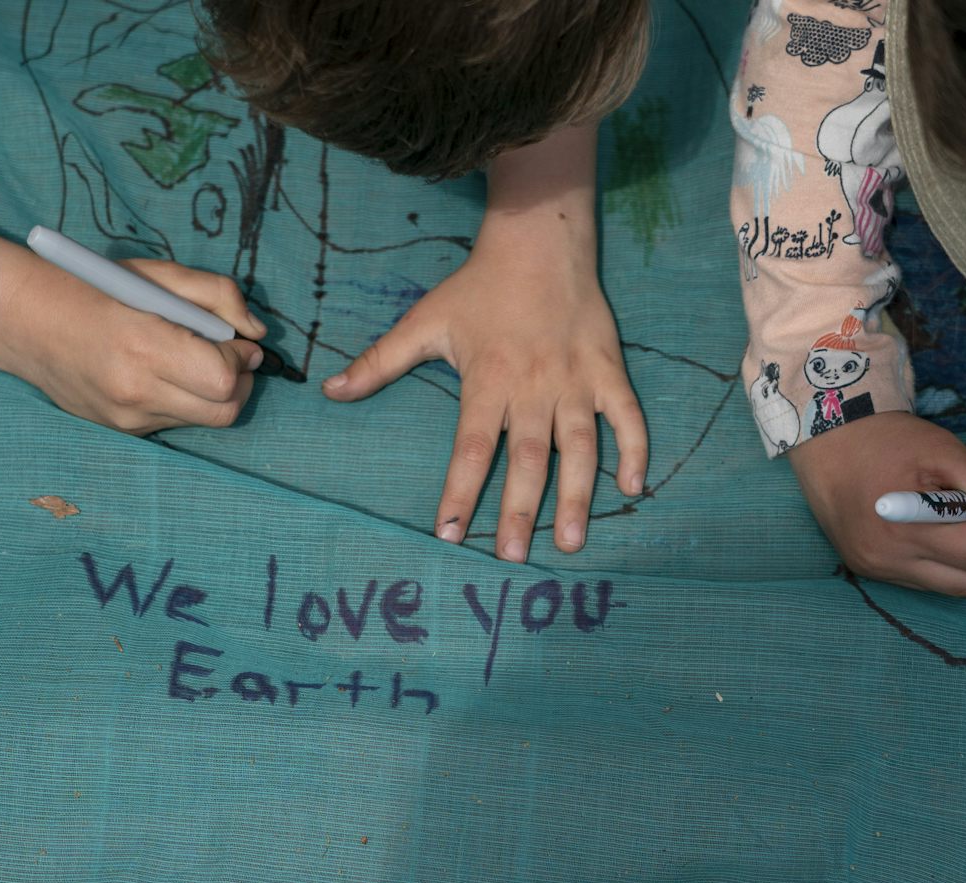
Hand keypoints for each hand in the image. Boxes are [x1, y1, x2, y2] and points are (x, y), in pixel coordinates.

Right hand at [0, 258, 263, 433]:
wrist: (26, 323)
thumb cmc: (97, 289)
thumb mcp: (157, 274)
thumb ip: (217, 295)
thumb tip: (256, 333)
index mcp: (145, 347)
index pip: (222, 378)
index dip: (240, 359)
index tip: (237, 340)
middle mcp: (136, 392)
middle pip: (224, 411)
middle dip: (239, 383)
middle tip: (231, 356)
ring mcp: (128, 418)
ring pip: (203, 420)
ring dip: (213, 393)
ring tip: (192, 359)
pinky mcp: (123, 430)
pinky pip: (175, 421)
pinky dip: (184, 400)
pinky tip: (162, 373)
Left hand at [321, 218, 646, 560]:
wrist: (541, 241)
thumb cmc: (479, 286)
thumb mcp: (425, 321)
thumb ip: (380, 362)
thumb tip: (330, 390)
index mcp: (488, 381)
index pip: (471, 448)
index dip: (460, 493)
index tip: (450, 535)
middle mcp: (533, 387)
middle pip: (528, 458)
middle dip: (519, 510)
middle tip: (513, 557)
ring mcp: (575, 381)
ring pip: (580, 447)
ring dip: (576, 495)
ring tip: (570, 540)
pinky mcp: (608, 371)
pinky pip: (627, 416)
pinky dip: (635, 450)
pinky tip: (634, 488)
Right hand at [789, 412, 965, 594]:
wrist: (828, 439)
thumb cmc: (889, 441)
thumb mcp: (946, 452)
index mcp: (907, 529)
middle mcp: (888, 559)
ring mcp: (876, 568)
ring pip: (949, 588)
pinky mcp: (866, 569)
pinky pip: (922, 582)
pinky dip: (944, 564)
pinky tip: (940, 533)